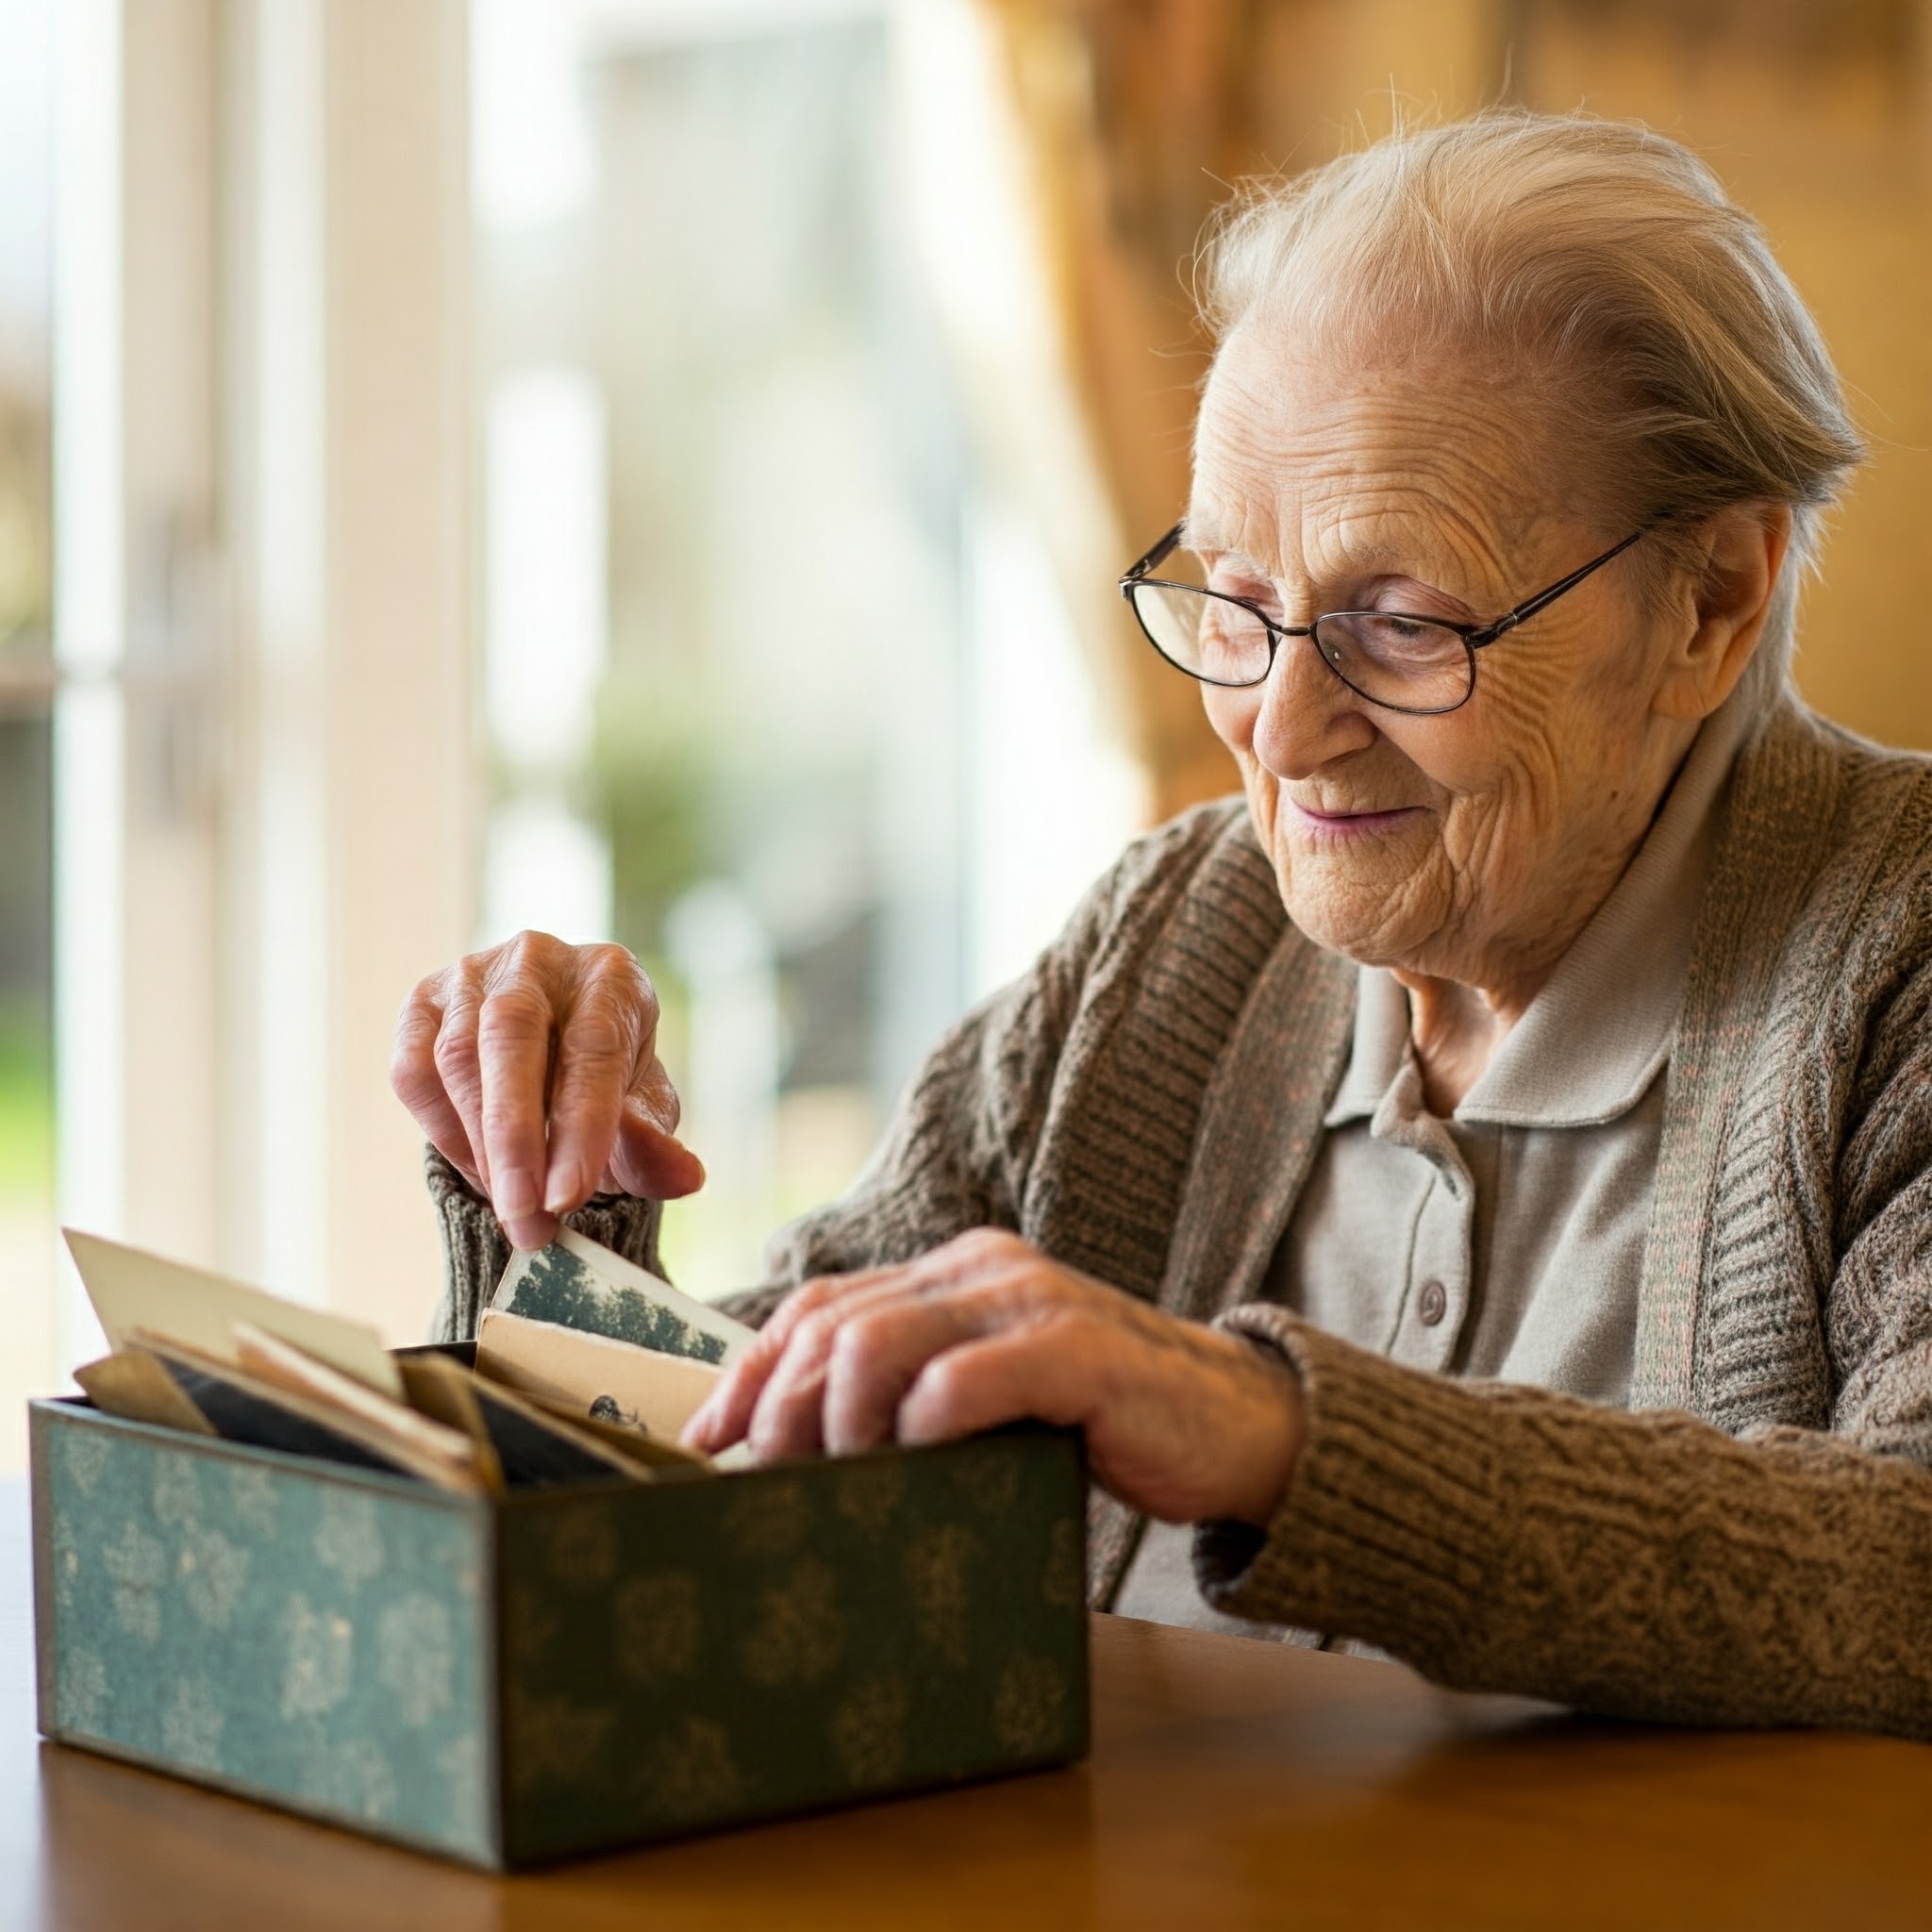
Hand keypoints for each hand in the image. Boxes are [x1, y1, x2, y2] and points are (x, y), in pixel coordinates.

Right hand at [390, 931, 704, 1249]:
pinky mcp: (422, 1004)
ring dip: (479, 1147)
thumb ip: (655, 1146)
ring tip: (511, 1210)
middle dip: (515, 1138)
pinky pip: (414, 1072)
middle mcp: (538, 960)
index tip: (569, 1198)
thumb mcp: (643, 1112)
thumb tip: (687, 1178)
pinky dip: (443, 1131)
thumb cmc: (605, 1082)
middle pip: (511, 1036)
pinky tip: (479, 1171)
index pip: (593, 1046)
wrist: (551, 1054)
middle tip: (525, 1216)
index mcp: (610, 976)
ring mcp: (472, 975)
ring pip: (457, 1057)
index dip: (580, 1126)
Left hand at [682, 1229, 1303, 1525]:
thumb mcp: (993, 1399)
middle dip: (779, 1409)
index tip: (710, 1437)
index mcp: (955, 1273)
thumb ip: (919, 1395)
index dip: (754, 1368)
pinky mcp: (1076, 1350)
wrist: (1238, 1427)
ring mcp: (1029, 1301)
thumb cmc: (1103, 1425)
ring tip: (837, 1483)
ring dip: (837, 1424)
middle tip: (764, 1482)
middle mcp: (982, 1270)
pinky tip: (914, 1466)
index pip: (822, 1305)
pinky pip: (964, 1380)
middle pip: (834, 1324)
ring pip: (879, 1342)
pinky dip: (920, 1428)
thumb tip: (800, 1451)